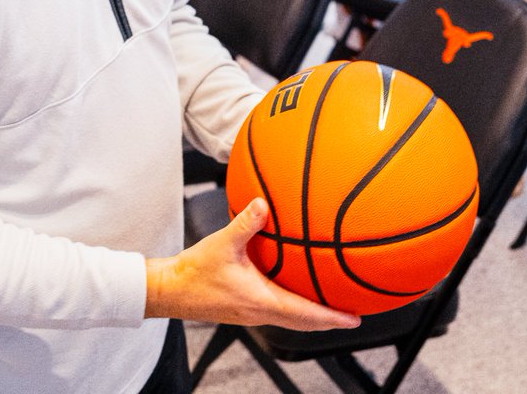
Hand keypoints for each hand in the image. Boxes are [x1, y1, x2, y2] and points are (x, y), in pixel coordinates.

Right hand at [145, 198, 360, 330]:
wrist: (171, 290)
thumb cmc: (195, 272)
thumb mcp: (222, 244)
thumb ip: (245, 223)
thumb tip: (263, 203)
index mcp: (262, 301)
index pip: (306, 314)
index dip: (332, 318)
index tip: (355, 319)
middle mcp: (261, 312)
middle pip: (304, 322)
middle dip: (328, 319)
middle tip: (351, 315)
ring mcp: (252, 313)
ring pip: (291, 318)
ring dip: (312, 314)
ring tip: (329, 305)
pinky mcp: (244, 308)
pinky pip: (278, 311)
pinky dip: (294, 307)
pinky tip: (293, 289)